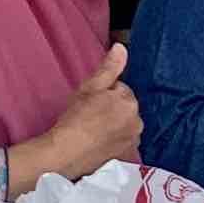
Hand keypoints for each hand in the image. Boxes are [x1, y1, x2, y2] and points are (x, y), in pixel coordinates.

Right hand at [39, 44, 141, 177]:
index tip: (89, 102)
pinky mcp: (125, 155)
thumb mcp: (90, 87)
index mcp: (130, 102)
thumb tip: (121, 47)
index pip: (119, 89)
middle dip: (110, 108)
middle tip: (88, 115)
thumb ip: (109, 67)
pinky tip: (96, 141)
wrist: (66, 153)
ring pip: (123, 123)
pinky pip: (121, 139)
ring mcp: (133, 140)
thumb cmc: (75, 118)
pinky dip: (112, 138)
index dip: (103, 94)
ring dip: (112, 123)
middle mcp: (137, 121)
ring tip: (91, 128)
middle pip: (123, 107)